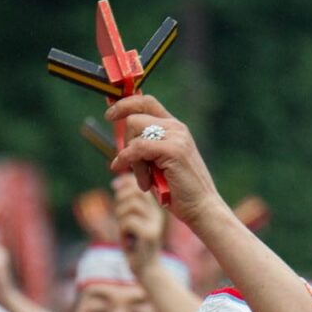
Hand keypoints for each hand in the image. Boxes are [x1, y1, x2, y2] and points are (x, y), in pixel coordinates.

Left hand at [107, 96, 222, 232]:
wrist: (202, 208)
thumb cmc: (178, 192)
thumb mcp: (158, 166)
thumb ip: (145, 149)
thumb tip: (123, 141)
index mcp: (174, 128)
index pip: (147, 102)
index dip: (126, 104)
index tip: (110, 115)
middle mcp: (176, 128)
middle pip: (135, 119)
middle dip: (127, 144)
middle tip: (136, 170)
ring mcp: (176, 137)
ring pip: (135, 133)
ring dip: (132, 160)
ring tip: (145, 181)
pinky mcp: (173, 150)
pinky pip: (138, 147)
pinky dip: (129, 161)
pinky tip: (137, 179)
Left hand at [112, 174, 165, 273]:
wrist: (146, 270)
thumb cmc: (135, 246)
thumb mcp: (130, 221)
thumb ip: (126, 204)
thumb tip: (118, 182)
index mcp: (153, 208)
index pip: (141, 185)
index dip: (126, 182)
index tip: (115, 186)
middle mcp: (157, 213)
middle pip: (136, 191)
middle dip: (121, 198)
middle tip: (118, 214)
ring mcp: (154, 223)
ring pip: (131, 206)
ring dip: (120, 216)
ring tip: (122, 229)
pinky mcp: (149, 234)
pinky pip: (129, 222)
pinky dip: (122, 231)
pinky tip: (126, 241)